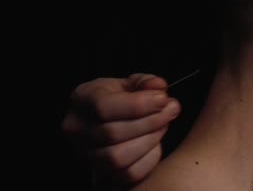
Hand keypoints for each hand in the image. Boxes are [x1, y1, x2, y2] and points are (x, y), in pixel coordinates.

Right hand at [62, 74, 180, 184]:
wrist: (110, 120)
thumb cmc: (121, 99)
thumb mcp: (131, 82)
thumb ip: (146, 82)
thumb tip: (159, 87)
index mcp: (82, 99)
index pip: (104, 107)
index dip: (139, 105)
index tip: (163, 99)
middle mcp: (77, 129)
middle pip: (113, 133)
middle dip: (150, 121)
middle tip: (170, 110)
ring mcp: (86, 154)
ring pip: (118, 157)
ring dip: (149, 140)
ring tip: (163, 125)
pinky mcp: (102, 173)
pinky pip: (129, 174)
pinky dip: (149, 159)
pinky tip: (156, 143)